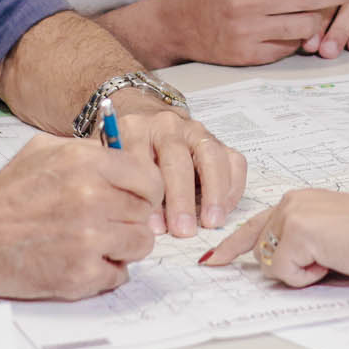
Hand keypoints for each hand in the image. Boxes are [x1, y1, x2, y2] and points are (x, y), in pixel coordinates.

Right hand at [0, 135, 161, 298]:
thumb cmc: (4, 195)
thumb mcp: (44, 151)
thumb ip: (89, 150)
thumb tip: (125, 156)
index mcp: (86, 163)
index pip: (150, 178)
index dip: (145, 190)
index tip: (136, 197)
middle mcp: (92, 199)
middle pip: (146, 213)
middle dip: (131, 217)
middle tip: (108, 220)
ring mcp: (88, 240)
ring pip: (141, 244)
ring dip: (124, 245)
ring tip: (98, 241)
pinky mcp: (80, 276)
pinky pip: (120, 274)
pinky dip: (106, 270)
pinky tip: (82, 259)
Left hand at [107, 98, 247, 235]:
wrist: (147, 118)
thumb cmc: (128, 152)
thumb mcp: (114, 163)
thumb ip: (122, 187)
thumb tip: (138, 228)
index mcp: (134, 129)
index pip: (141, 161)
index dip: (148, 197)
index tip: (154, 227)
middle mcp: (166, 125)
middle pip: (176, 158)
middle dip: (181, 198)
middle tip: (183, 230)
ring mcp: (195, 130)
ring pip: (210, 156)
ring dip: (214, 192)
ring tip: (212, 222)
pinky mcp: (217, 140)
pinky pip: (233, 160)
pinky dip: (232, 187)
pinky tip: (225, 210)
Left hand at [200, 187, 348, 285]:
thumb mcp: (325, 233)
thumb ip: (299, 240)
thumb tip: (280, 264)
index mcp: (294, 202)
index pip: (254, 226)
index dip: (231, 246)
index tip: (212, 259)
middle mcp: (286, 205)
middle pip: (260, 251)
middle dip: (288, 266)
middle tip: (323, 260)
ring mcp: (288, 218)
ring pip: (271, 263)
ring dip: (301, 271)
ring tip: (331, 256)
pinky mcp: (295, 234)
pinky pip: (285, 272)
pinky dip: (307, 276)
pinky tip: (330, 259)